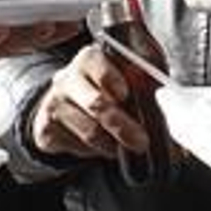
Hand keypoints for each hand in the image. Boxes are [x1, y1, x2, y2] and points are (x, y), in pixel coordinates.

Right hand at [29, 44, 147, 159]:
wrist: (69, 102)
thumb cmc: (108, 86)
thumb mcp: (129, 70)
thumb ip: (146, 71)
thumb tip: (164, 86)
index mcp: (88, 58)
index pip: (98, 66)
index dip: (113, 80)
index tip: (125, 94)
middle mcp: (67, 79)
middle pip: (96, 104)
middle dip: (123, 126)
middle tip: (142, 141)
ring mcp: (53, 104)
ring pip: (89, 131)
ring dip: (113, 143)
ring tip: (127, 145)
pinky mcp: (46, 130)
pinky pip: (77, 147)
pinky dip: (96, 151)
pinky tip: (104, 145)